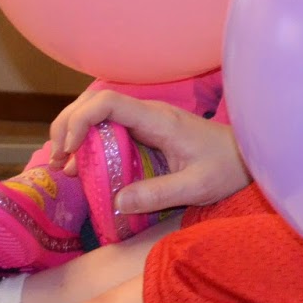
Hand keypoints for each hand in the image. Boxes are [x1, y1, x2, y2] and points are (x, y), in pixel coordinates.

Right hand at [47, 89, 250, 213]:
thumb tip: (117, 200)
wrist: (244, 156)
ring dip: (73, 134)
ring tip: (62, 166)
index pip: (109, 102)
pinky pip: (107, 129)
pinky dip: (86, 142)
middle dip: (67, 127)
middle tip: (58, 163)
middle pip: (93, 103)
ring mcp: (144, 121)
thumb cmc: (225, 167)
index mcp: (158, 119)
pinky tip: (79, 165)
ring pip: (96, 114)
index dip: (80, 121)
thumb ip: (159, 194)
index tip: (70, 151)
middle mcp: (147, 114)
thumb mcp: (196, 186)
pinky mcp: (143, 132)